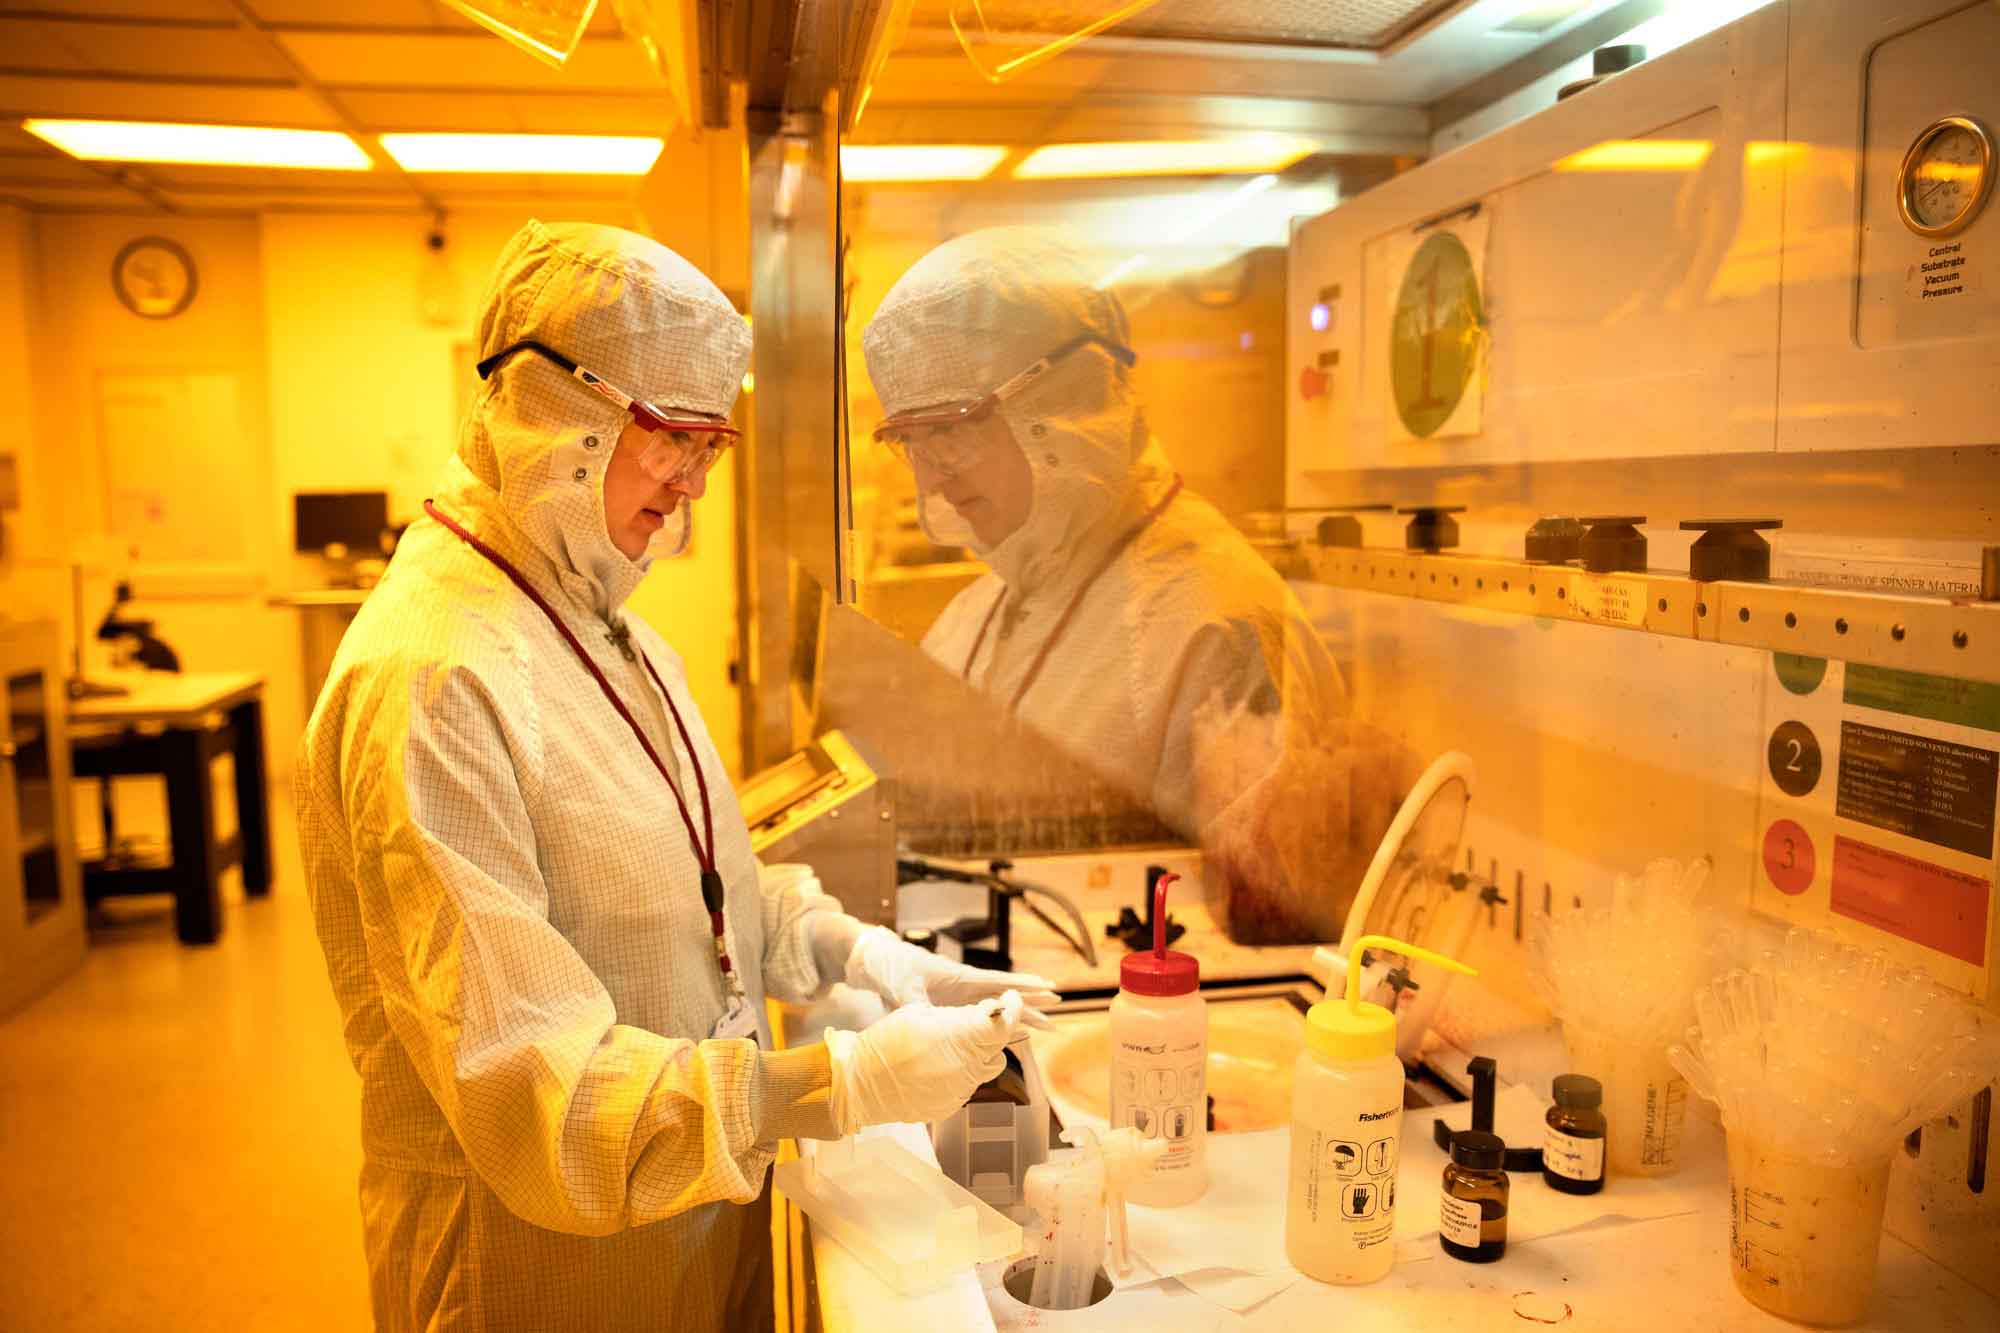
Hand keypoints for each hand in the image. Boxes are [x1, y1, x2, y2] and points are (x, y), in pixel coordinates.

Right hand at [824, 992, 1028, 1133]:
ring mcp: (960, 1091)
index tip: (1010, 1000)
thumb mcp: (920, 1014)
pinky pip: (966, 1086)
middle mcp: (968, 1067)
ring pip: (985, 1070)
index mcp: (962, 1039)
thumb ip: (955, 1016)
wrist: (860, 1083)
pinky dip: (959, 1074)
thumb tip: (978, 1016)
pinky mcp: (950, 1107)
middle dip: (991, 1034)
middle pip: (999, 1049)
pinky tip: (936, 1068)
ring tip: (951, 1047)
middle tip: (976, 1022)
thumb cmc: (886, 1042)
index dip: (1011, 1010)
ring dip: (977, 1056)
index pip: (1004, 1025)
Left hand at [843, 926, 1058, 1024]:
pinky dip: (995, 1026)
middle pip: (1004, 996)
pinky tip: (1009, 1036)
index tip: (1049, 988)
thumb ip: (914, 1003)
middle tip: (1058, 1011)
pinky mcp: (946, 1008)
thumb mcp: (902, 985)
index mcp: (958, 977)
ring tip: (1044, 1025)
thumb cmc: (890, 966)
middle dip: (1030, 1003)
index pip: (997, 982)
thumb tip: (922, 1020)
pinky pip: (978, 1020)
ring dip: (1017, 1016)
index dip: (1022, 986)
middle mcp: (963, 987)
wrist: (873, 963)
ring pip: (995, 1009)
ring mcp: (957, 999)